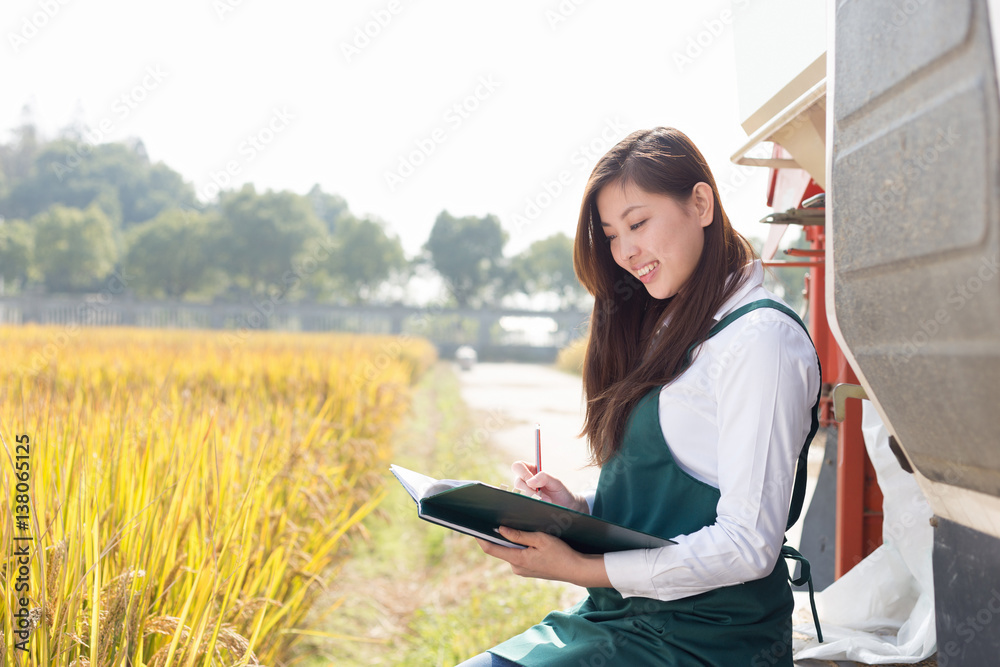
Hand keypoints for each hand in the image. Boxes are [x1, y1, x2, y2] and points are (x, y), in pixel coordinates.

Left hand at [475, 526, 610, 586]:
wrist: (576, 570)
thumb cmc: (561, 553)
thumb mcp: (540, 539)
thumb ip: (519, 535)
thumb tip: (500, 530)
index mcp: (518, 560)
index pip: (491, 549)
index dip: (480, 538)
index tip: (472, 527)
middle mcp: (517, 567)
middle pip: (500, 548)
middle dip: (497, 535)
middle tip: (493, 519)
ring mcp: (522, 570)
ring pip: (510, 551)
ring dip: (510, 540)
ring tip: (511, 525)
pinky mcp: (529, 569)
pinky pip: (518, 555)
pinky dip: (519, 546)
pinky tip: (524, 537)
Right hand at [511, 461, 588, 512]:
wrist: (566, 506)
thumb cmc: (561, 491)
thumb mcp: (556, 482)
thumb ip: (545, 477)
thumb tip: (530, 481)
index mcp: (532, 470)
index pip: (518, 466)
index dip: (523, 473)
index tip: (532, 481)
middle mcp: (526, 480)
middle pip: (517, 482)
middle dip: (529, 490)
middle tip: (540, 494)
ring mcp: (525, 492)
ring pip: (519, 494)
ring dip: (533, 497)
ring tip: (546, 499)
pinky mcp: (526, 502)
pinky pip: (523, 502)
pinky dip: (533, 503)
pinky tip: (542, 503)